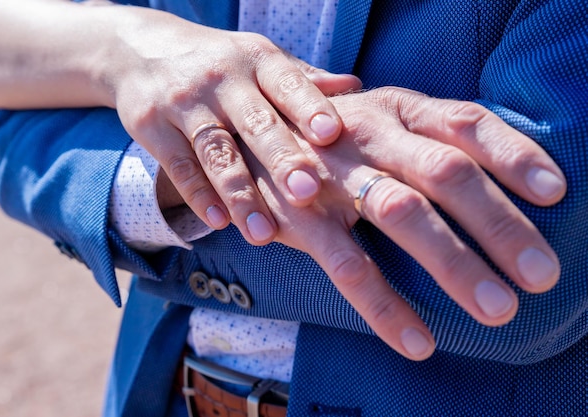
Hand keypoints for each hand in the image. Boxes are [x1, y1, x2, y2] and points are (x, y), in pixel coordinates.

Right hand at [103, 5, 360, 244]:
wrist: (141, 49)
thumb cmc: (222, 64)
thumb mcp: (260, 59)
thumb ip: (303, 79)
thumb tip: (355, 87)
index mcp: (257, 59)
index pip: (287, 82)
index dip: (309, 107)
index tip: (332, 135)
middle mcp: (222, 79)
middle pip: (255, 122)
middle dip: (281, 158)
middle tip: (307, 192)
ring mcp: (184, 103)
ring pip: (216, 153)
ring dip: (240, 195)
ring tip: (263, 234)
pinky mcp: (152, 128)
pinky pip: (179, 167)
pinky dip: (199, 196)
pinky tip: (219, 222)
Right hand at [241, 87, 565, 359]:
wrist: (248, 137)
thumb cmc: (333, 137)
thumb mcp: (381, 120)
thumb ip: (431, 139)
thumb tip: (507, 176)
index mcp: (398, 108)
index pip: (466, 121)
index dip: (514, 154)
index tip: (555, 192)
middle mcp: (369, 133)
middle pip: (445, 171)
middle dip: (498, 223)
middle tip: (541, 274)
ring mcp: (332, 172)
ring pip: (400, 213)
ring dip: (453, 263)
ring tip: (497, 308)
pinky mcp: (298, 215)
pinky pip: (346, 264)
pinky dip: (385, 305)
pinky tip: (419, 342)